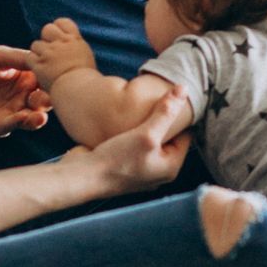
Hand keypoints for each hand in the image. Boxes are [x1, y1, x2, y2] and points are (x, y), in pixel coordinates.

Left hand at [0, 47, 52, 135]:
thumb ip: (21, 58)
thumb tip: (45, 59)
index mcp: (23, 77)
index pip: (45, 80)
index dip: (52, 80)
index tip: (57, 78)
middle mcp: (20, 96)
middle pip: (43, 100)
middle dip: (48, 100)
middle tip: (45, 97)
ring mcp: (10, 112)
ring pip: (32, 117)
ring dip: (39, 116)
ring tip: (39, 114)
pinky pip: (13, 126)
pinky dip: (22, 123)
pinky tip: (25, 117)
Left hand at [28, 18, 97, 90]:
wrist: (82, 92)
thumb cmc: (89, 82)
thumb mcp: (86, 59)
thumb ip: (75, 50)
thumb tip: (72, 50)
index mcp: (75, 40)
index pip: (62, 22)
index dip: (58, 29)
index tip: (59, 38)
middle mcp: (62, 43)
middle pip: (47, 29)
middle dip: (47, 39)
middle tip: (50, 53)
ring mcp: (49, 53)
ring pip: (36, 45)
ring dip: (39, 54)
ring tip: (46, 66)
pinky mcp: (39, 65)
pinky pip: (30, 58)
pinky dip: (33, 64)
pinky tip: (40, 72)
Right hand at [73, 88, 192, 192]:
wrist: (81, 176)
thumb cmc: (116, 160)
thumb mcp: (146, 134)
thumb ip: (166, 112)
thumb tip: (183, 89)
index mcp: (170, 168)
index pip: (184, 135)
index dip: (180, 115)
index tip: (173, 96)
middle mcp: (157, 170)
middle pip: (167, 137)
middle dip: (162, 119)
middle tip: (157, 97)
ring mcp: (140, 168)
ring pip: (149, 138)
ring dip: (146, 123)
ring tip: (142, 103)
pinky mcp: (123, 163)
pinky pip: (134, 142)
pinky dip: (133, 130)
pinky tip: (127, 116)